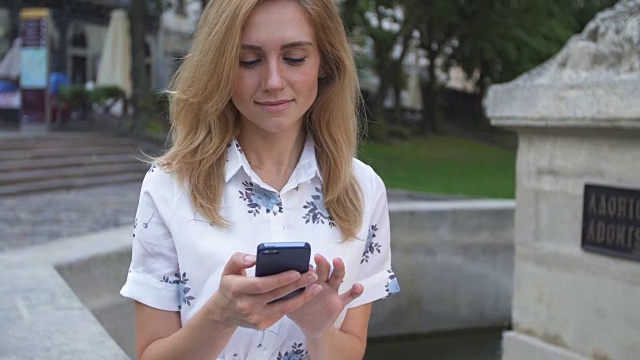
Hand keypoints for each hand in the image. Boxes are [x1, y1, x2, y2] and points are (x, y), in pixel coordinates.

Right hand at [206, 252, 321, 329]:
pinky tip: (306, 295)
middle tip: (312, 275)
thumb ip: (239, 259)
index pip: (261, 284)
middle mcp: (246, 305)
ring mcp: (254, 317)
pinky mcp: (261, 325)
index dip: (280, 279)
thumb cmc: (230, 285)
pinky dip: (295, 304)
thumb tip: (254, 258)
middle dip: (297, 285)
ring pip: (283, 308)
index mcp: (237, 289)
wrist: (223, 312)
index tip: (296, 272)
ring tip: (316, 287)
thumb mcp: (229, 268)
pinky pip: (281, 314)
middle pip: (276, 295)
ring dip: (302, 297)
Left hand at [286, 254, 362, 338]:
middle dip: (321, 263)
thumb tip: (264, 279)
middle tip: (317, 257)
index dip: (306, 264)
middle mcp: (320, 283)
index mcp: (308, 281)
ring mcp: (331, 292)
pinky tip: (358, 286)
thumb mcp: (287, 299)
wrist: (309, 326)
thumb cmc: (297, 308)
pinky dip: (355, 291)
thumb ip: (281, 289)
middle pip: (323, 269)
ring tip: (338, 261)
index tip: (301, 259)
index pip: (309, 268)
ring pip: (337, 277)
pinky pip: (349, 296)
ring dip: (338, 268)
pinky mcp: (338, 303)